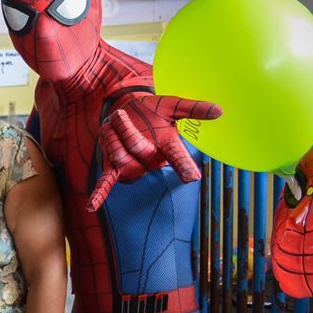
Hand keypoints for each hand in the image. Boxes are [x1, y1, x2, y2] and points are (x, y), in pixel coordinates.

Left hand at [89, 94, 221, 211]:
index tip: (193, 177)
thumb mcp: (171, 105)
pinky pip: (106, 183)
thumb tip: (220, 111)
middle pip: (135, 147)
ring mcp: (133, 166)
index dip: (184, 166)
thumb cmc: (152, 111)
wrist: (128, 109)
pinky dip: (99, 195)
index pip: (179, 157)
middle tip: (121, 114)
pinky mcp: (114, 167)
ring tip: (113, 124)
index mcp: (169, 146)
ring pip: (118, 154)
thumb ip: (193, 108)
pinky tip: (91, 207)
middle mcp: (152, 160)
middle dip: (125, 127)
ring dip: (111, 134)